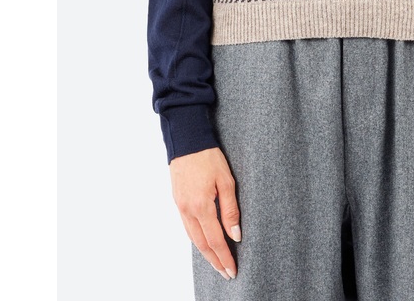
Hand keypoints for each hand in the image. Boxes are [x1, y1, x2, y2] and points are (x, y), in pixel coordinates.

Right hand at [169, 147, 241, 279]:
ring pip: (193, 237)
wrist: (187, 141)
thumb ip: (230, 209)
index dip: (225, 257)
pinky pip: (187, 227)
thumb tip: (235, 234)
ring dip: (206, 252)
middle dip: (215, 261)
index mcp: (201, 206)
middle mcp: (188, 210)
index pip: (215, 240)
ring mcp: (180, 206)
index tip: (233, 270)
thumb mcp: (226, 180)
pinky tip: (204, 242)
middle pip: (202, 244)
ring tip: (217, 262)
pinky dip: (197, 239)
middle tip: (227, 273)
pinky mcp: (178, 201)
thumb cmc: (209, 156)